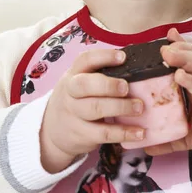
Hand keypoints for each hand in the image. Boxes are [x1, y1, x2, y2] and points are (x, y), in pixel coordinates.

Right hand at [40, 48, 143, 172]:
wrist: (52, 130)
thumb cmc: (76, 98)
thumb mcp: (79, 82)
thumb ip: (99, 75)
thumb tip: (135, 65)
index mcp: (73, 74)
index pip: (85, 60)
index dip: (103, 57)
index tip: (122, 57)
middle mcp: (70, 92)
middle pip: (85, 85)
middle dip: (108, 85)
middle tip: (126, 88)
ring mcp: (74, 114)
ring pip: (95, 109)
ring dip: (120, 107)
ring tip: (139, 108)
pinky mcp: (81, 135)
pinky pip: (104, 133)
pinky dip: (124, 133)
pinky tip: (139, 132)